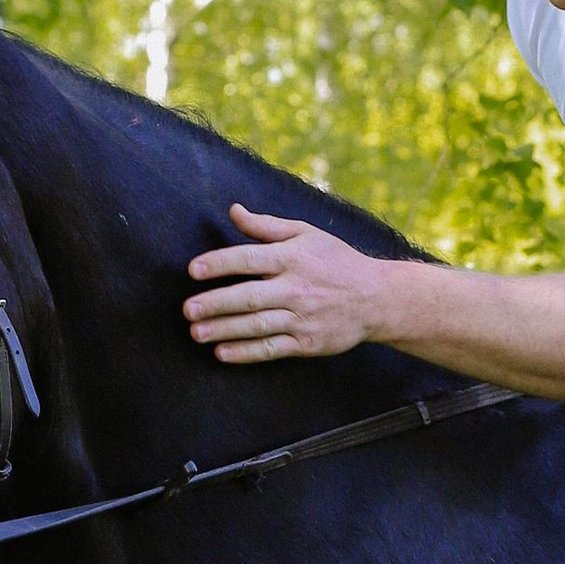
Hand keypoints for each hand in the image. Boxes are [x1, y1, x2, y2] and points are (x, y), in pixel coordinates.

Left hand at [184, 206, 387, 363]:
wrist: (376, 298)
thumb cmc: (336, 261)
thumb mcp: (305, 234)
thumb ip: (266, 226)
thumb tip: (233, 210)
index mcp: (293, 257)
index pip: (249, 258)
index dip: (219, 263)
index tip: (193, 270)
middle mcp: (296, 288)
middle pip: (249, 296)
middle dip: (216, 303)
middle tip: (188, 309)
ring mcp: (302, 318)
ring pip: (257, 325)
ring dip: (224, 330)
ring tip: (196, 332)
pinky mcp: (307, 344)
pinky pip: (272, 349)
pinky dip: (246, 352)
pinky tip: (222, 352)